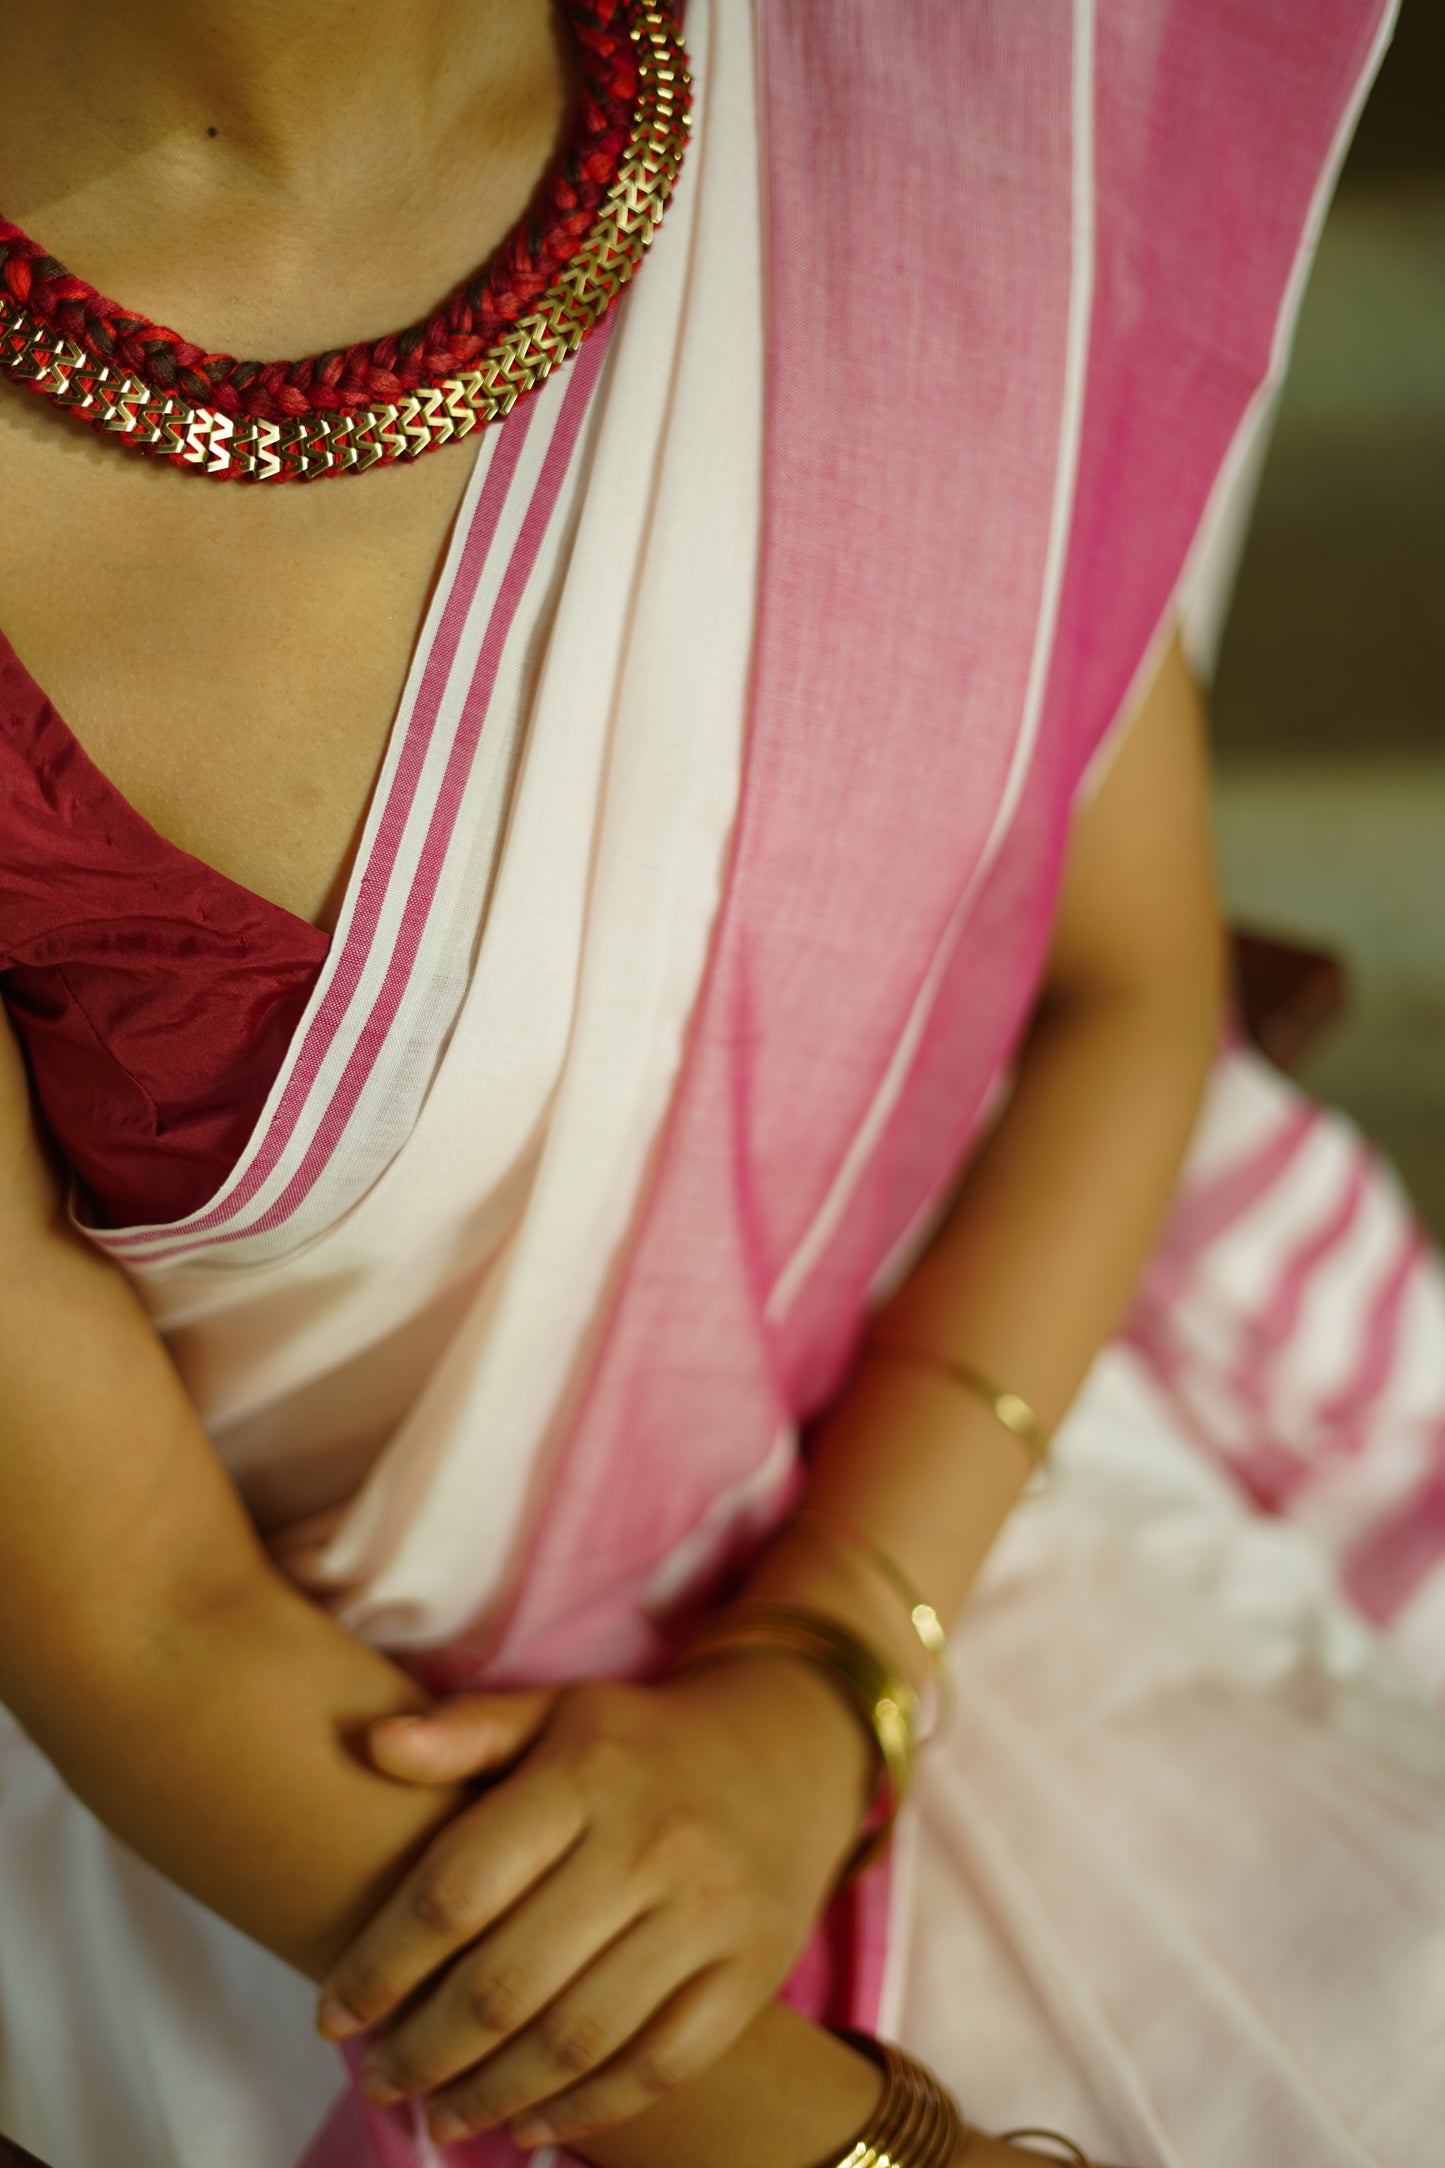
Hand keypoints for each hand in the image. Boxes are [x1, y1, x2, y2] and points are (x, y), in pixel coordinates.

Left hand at [317, 1656, 874, 2148]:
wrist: (788, 1751)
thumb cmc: (638, 1742)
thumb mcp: (558, 1712)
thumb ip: (467, 1734)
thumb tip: (373, 1745)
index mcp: (585, 1773)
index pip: (456, 1888)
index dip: (379, 1965)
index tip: (329, 2015)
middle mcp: (650, 1842)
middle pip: (507, 1981)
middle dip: (422, 2049)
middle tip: (376, 2081)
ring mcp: (708, 1912)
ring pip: (576, 2037)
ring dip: (490, 2094)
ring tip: (435, 2117)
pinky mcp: (753, 1970)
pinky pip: (659, 2065)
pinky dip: (585, 2110)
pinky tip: (527, 2125)